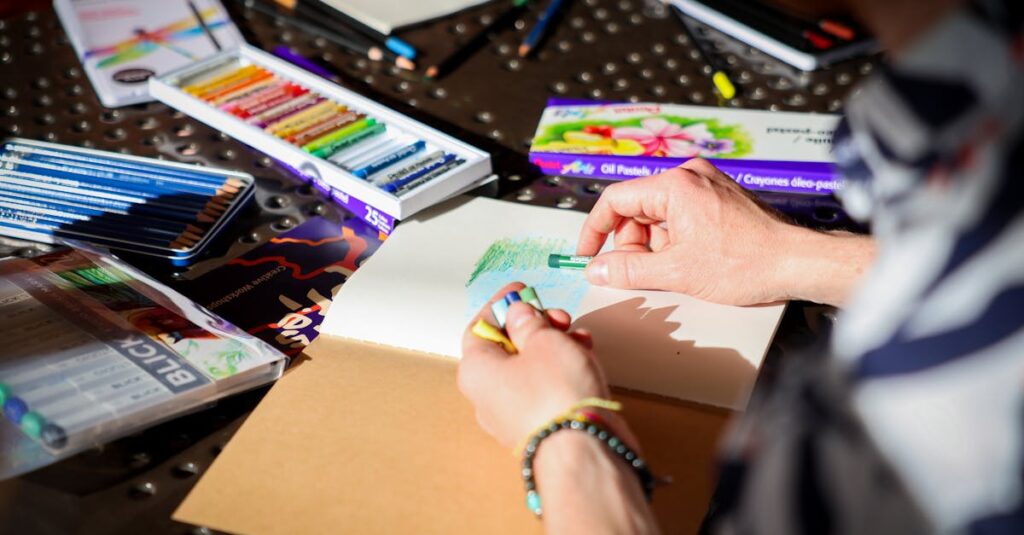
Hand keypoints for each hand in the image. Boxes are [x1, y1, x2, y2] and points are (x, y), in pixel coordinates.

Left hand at [458, 282, 613, 447]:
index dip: (502, 305)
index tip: (521, 291)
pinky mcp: (540, 426)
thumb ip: (528, 321)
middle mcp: (487, 396)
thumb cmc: (555, 394)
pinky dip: (562, 369)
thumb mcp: (542, 339)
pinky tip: (583, 358)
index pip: (480, 327)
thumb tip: (519, 314)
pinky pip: (546, 388)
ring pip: (530, 367)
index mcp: (476, 370)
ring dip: (554, 345)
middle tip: (556, 316)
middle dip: (535, 325)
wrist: (584, 447)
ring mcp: (513, 414)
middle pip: (507, 347)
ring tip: (577, 336)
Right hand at [577, 159, 873, 306]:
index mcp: (675, 185)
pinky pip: (681, 214)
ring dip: (655, 243)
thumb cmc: (748, 262)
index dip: (595, 229)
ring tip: (674, 269)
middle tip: (637, 271)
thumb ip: (628, 269)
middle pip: (638, 206)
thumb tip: (596, 270)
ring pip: (659, 213)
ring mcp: (707, 184)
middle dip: (631, 241)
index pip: (616, 199)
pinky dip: (675, 238)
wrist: (798, 262)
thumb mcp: (676, 272)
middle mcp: (690, 175)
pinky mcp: (720, 197)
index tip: (588, 254)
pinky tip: (690, 261)